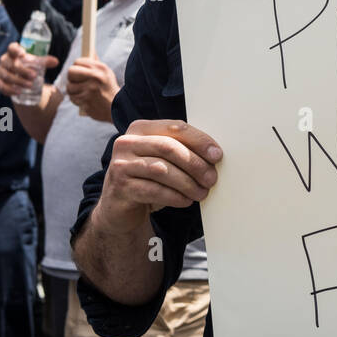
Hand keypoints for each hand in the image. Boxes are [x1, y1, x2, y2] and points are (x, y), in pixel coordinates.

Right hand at [0, 42, 58, 99]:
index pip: (11, 48)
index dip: (15, 49)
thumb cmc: (28, 65)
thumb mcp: (36, 62)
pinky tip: (19, 92)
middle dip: (23, 71)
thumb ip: (45, 61)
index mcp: (13, 52)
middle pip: (11, 65)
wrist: (19, 76)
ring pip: (7, 76)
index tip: (22, 53)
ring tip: (30, 85)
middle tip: (34, 76)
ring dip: (18, 81)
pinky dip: (10, 90)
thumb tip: (56, 62)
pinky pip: (1, 86)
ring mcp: (0, 71)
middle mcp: (4, 60)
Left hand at [66, 56, 120, 122]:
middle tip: (75, 80)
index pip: (78, 61)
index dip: (76, 66)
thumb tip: (90, 49)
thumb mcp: (107, 73)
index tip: (78, 70)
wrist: (117, 108)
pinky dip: (76, 99)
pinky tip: (83, 99)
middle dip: (71, 77)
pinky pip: (73, 98)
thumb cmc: (109, 89)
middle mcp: (96, 77)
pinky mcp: (86, 101)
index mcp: (101, 68)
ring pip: (70, 87)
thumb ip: (96, 62)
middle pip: (71, 71)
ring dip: (73, 90)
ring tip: (81, 91)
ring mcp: (90, 90)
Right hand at [100, 120, 222, 220]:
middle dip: (195, 164)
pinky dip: (175, 197)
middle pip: (169, 148)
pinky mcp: (120, 188)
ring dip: (188, 183)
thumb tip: (214, 155)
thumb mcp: (163, 160)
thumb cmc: (148, 180)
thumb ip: (181, 150)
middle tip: (212, 179)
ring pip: (162, 170)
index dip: (199, 140)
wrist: (119, 209)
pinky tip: (186, 201)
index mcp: (140, 128)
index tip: (217, 155)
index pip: (175, 128)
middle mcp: (126, 143)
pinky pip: (154, 191)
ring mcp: (120, 165)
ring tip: (202, 192)